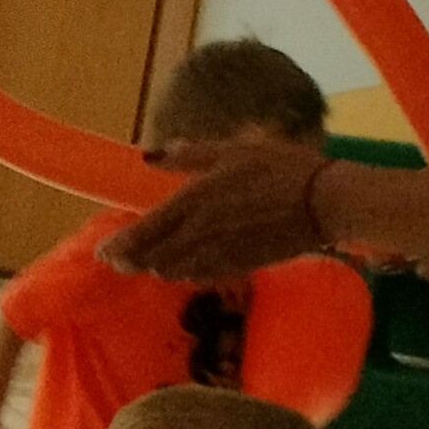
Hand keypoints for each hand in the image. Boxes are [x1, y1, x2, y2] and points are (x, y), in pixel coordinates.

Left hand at [102, 136, 329, 280]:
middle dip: (131, 262)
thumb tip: (150, 156)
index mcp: (191, 205)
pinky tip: (188, 264)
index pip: (140, 236)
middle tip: (120, 259)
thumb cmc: (279, 170)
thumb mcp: (232, 152)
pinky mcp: (239, 267)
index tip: (103, 252)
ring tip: (152, 260)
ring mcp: (218, 256)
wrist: (325, 202)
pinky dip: (186, 273)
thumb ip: (189, 156)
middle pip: (150, 261)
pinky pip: (200, 277)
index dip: (117, 248)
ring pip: (172, 272)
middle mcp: (197, 236)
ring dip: (158, 267)